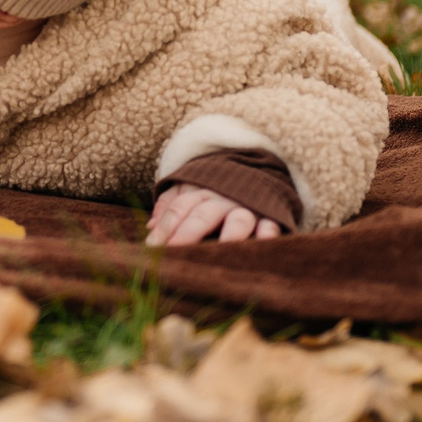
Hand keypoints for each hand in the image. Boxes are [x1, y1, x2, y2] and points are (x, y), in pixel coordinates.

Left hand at [145, 184, 282, 244]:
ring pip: (238, 219)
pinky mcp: (271, 216)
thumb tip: (150, 228)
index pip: (180, 206)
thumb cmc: (214, 189)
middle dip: (188, 232)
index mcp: (200, 191)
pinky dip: (268, 234)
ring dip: (229, 235)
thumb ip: (170, 205)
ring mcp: (248, 207)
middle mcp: (223, 199)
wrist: (256, 170)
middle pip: (203, 214)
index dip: (166, 225)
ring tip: (219, 251)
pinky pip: (270, 224)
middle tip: (175, 251)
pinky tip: (262, 243)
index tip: (153, 246)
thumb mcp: (190, 188)